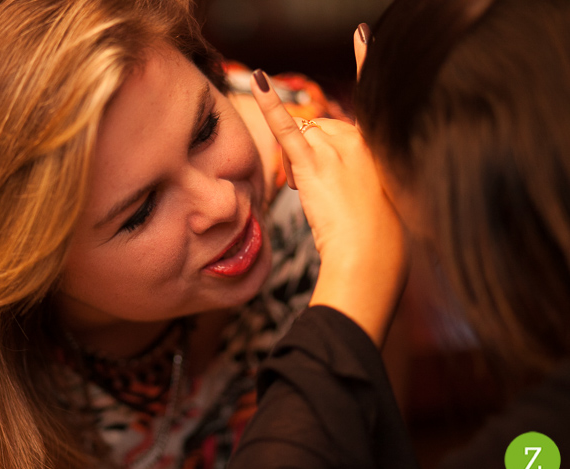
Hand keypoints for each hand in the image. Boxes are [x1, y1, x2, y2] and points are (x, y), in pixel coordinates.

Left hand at [248, 26, 407, 346]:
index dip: (366, 64)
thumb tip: (333, 162)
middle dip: (315, 151)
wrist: (374, 257)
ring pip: (305, 133)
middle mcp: (361, 137)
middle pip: (323, 125)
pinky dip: (270, 107)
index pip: (370, 98)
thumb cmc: (382, 236)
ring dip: (301, 158)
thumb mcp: (385, 194)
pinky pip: (287, 129)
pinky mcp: (313, 163)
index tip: (361, 36)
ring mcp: (337, 148)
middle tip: (328, 190)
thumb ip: (365, 168)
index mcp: (383, 143)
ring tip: (319, 193)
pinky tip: (258, 80)